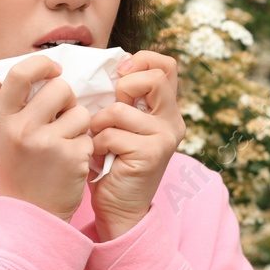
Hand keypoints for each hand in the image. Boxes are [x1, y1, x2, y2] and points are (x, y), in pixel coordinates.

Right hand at [0, 53, 93, 222]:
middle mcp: (22, 129)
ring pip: (81, 113)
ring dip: (80, 126)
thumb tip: (52, 73)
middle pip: (61, 88)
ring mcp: (47, 143)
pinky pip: (89, 137)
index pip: (18, 73)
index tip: (54, 70)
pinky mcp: (71, 157)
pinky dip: (85, 148)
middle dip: (68, 100)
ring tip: (65, 145)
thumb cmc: (23, 169)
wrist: (31, 214)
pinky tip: (71, 164)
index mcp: (2, 119)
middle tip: (63, 118)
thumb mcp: (9, 136)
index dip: (40, 64)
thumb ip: (24, 107)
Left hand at [89, 50, 185, 239]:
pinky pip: (111, 135)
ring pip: (119, 111)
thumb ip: (124, 99)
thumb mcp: (121, 123)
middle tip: (111, 110)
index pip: (165, 65)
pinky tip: (102, 159)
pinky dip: (97, 146)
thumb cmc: (113, 162)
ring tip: (100, 143)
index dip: (140, 61)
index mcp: (167, 109)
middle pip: (154, 77)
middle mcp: (173, 121)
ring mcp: (165, 137)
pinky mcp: (151, 153)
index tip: (119, 76)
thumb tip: (109, 68)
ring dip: (99, 126)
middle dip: (123, 87)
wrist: (120, 208)